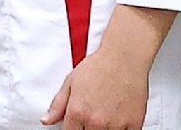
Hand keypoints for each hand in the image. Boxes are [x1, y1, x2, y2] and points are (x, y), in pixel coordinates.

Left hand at [42, 4, 172, 129]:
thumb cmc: (99, 67)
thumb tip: (47, 120)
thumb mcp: (70, 83)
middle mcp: (96, 122)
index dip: (72, 129)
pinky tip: (117, 120)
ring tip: (105, 116)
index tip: (76, 124)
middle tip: (91, 116)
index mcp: (78, 112)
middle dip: (87, 128)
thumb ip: (58, 105)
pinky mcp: (134, 124)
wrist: (124, 58)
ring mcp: (116, 125)